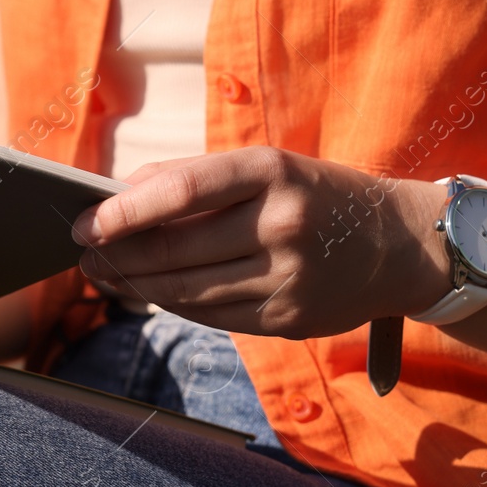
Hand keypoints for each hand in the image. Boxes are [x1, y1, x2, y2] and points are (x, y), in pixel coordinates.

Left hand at [71, 148, 446, 337]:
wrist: (404, 245)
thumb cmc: (318, 195)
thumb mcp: (269, 166)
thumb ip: (197, 179)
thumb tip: (120, 198)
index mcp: (273, 172)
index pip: (182, 191)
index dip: (124, 211)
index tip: (84, 221)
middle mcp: (282, 225)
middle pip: (175, 250)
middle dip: (117, 255)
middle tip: (83, 252)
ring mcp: (288, 278)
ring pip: (187, 291)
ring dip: (135, 285)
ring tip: (103, 274)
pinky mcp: (290, 321)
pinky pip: (212, 317)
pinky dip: (173, 305)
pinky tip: (149, 293)